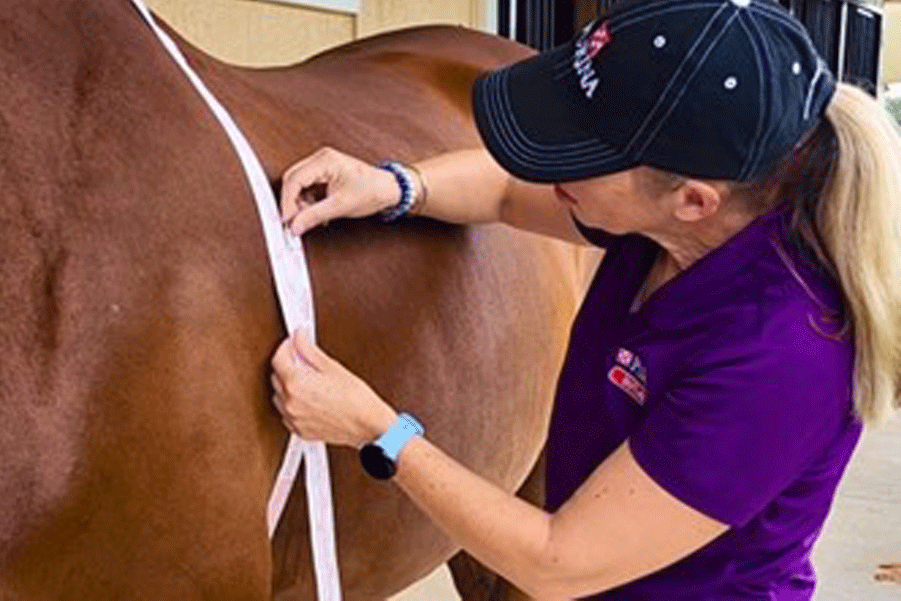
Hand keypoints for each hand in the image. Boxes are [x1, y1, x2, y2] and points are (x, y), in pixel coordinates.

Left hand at [270, 329, 397, 447]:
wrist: (368, 425)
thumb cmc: (356, 399)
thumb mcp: (333, 367)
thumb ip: (310, 350)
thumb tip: (300, 338)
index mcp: (296, 383)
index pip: (278, 358)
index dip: (286, 346)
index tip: (293, 342)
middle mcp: (290, 402)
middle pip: (276, 376)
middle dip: (287, 365)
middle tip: (303, 359)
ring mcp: (293, 418)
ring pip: (279, 395)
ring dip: (287, 385)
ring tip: (307, 380)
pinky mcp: (300, 430)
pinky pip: (286, 413)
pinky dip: (292, 403)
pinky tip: (308, 397)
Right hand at [280, 147, 400, 234]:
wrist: (390, 190)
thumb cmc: (373, 191)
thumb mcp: (341, 206)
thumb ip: (314, 216)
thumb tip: (295, 225)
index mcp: (325, 160)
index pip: (294, 179)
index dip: (287, 202)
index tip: (288, 220)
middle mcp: (321, 159)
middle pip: (293, 180)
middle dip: (292, 203)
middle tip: (295, 222)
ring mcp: (323, 165)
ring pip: (299, 185)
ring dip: (301, 204)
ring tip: (311, 218)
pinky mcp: (325, 173)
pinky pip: (308, 187)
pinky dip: (309, 202)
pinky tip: (317, 212)